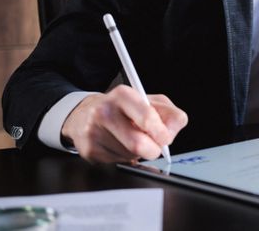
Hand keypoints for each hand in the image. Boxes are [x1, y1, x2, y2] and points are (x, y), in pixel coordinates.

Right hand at [61, 85, 187, 163]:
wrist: (86, 114)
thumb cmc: (124, 108)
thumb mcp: (150, 101)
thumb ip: (168, 114)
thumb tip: (171, 133)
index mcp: (123, 95)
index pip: (147, 117)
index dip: (161, 132)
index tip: (166, 138)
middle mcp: (105, 112)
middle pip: (138, 143)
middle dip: (152, 150)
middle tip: (154, 146)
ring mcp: (94, 132)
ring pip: (130, 156)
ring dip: (138, 153)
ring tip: (131, 139)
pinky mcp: (89, 151)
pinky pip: (118, 162)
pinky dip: (125, 158)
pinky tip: (119, 145)